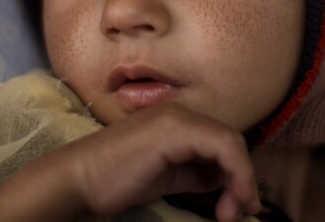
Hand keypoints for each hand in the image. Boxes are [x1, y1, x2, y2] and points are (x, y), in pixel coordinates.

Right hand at [0, 102, 260, 221]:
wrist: (81, 179)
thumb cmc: (116, 180)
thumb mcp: (166, 176)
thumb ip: (195, 172)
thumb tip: (224, 180)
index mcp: (177, 121)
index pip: (221, 141)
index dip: (238, 172)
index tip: (241, 205)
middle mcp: (181, 113)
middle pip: (230, 141)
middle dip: (243, 178)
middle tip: (242, 211)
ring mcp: (178, 118)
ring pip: (230, 143)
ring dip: (241, 180)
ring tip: (233, 212)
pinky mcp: (176, 130)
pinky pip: (221, 148)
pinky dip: (235, 174)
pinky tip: (229, 200)